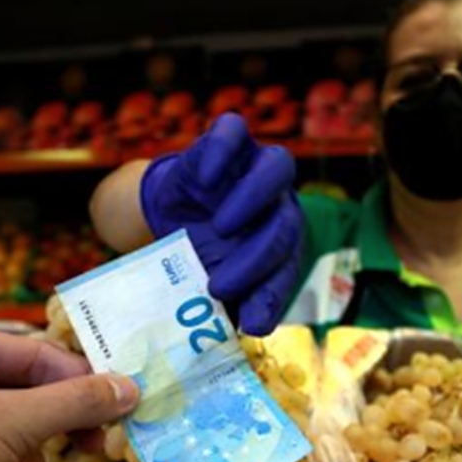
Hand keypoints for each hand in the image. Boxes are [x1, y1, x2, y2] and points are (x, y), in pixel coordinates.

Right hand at [140, 112, 303, 334]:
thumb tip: (251, 328)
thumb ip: (237, 300)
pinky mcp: (229, 142)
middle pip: (285, 224)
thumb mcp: (216, 280)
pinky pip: (233, 132)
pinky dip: (222, 151)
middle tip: (219, 285)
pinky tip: (205, 178)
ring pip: (278, 167)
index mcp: (284, 239)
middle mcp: (279, 201)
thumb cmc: (201, 250)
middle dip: (255, 258)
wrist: (172, 213)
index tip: (251, 324)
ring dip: (254, 198)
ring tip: (221, 228)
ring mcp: (256, 166)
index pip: (289, 266)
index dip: (272, 296)